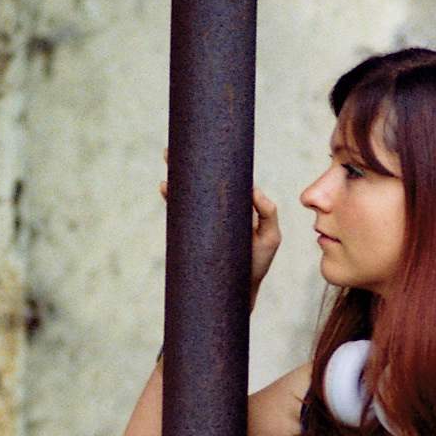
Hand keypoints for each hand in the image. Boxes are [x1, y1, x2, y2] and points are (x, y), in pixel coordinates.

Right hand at [160, 154, 281, 307]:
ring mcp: (203, 221)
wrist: (238, 292)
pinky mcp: (193, 234)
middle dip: (186, 163)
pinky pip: (179, 213)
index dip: (212, 162)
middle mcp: (216, 210)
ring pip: (188, 193)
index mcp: (234, 206)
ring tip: (168, 158)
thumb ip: (268, 214)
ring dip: (176, 176)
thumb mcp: (270, 238)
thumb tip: (254, 189)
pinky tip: (166, 188)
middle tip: (175, 148)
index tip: (204, 143)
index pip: (222, 179)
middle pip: (199, 181)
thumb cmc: (257, 264)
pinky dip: (173, 200)